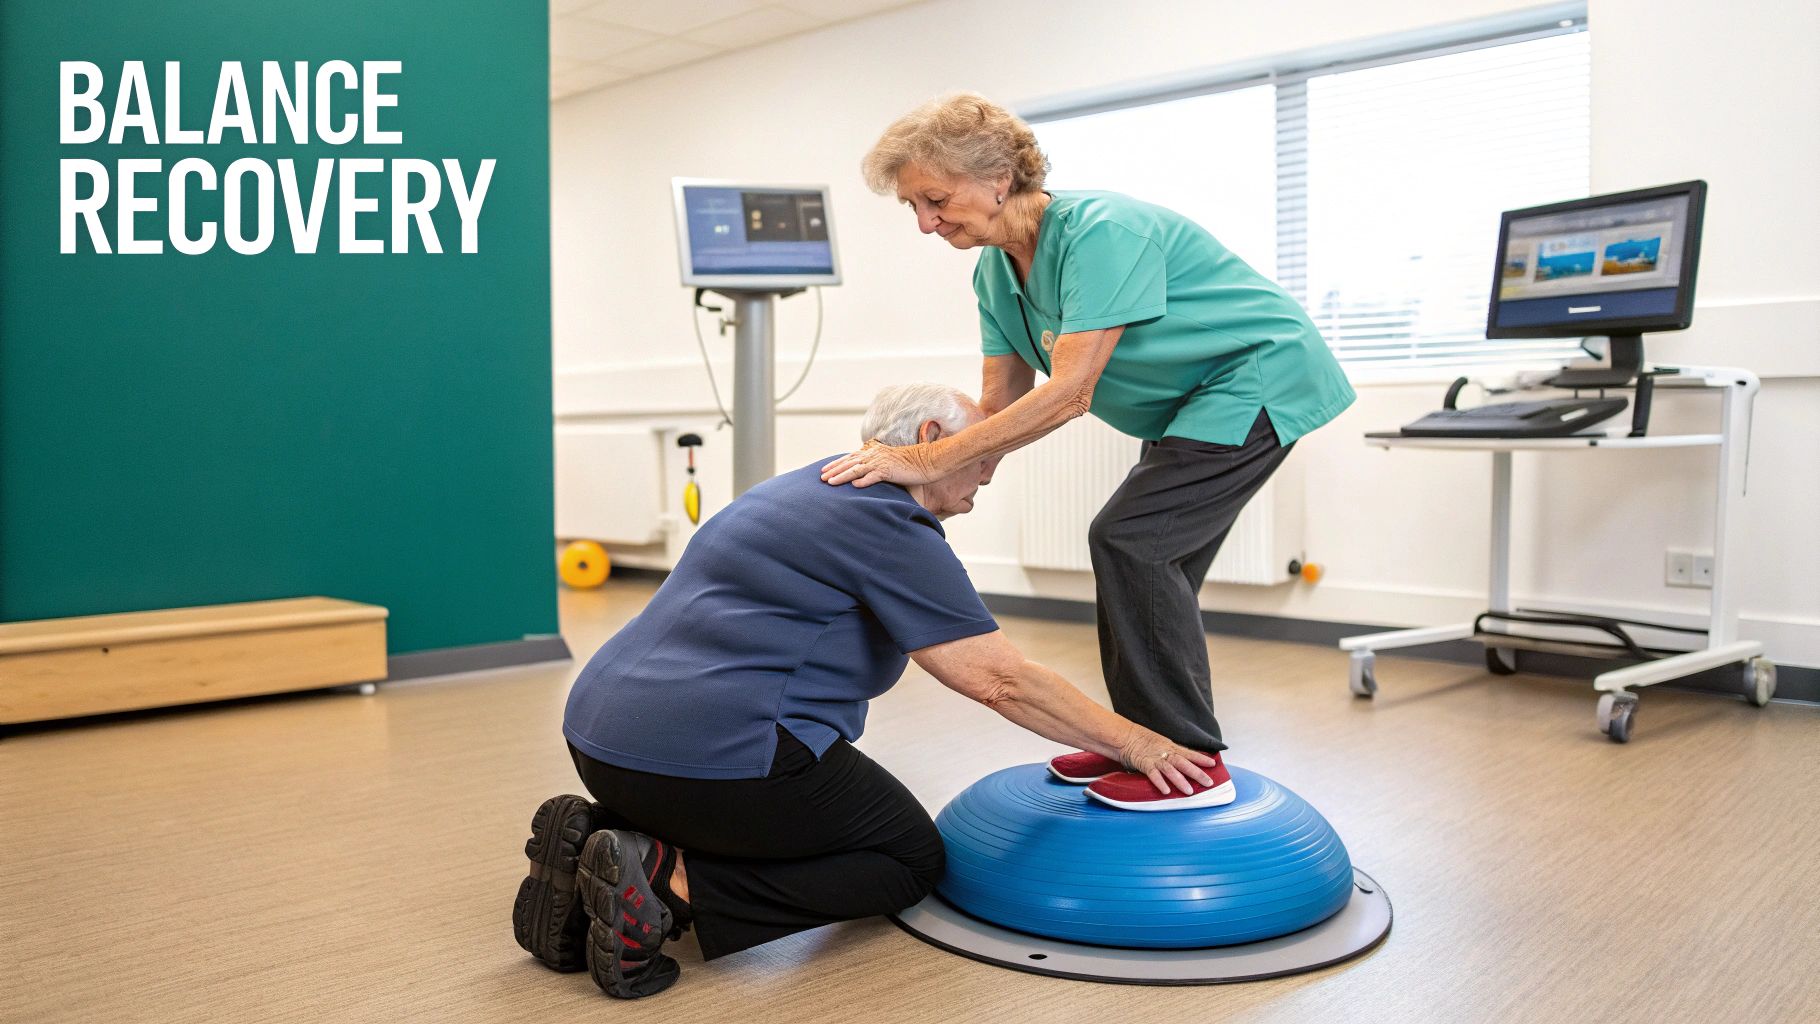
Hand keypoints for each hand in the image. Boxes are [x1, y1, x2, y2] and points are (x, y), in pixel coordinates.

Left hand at [820, 439, 939, 487]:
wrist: (929, 460)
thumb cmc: (912, 465)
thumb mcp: (891, 464)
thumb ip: (879, 469)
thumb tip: (868, 478)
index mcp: (874, 453)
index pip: (851, 458)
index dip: (836, 464)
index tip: (824, 470)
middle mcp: (875, 456)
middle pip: (849, 463)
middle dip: (834, 470)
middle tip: (821, 478)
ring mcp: (882, 463)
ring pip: (857, 469)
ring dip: (842, 476)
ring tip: (830, 483)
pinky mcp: (890, 471)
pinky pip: (874, 476)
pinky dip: (864, 481)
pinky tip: (855, 487)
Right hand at [1119, 737, 1220, 795]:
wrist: (1125, 736)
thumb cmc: (1141, 740)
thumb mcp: (1160, 744)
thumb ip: (1170, 752)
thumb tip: (1181, 761)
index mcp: (1170, 747)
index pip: (1189, 753)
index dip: (1201, 758)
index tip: (1213, 764)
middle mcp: (1165, 752)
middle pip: (1184, 763)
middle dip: (1197, 773)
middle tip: (1209, 783)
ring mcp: (1155, 758)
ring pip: (1171, 769)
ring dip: (1181, 781)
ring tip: (1189, 791)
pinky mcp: (1144, 763)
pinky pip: (1153, 774)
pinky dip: (1160, 782)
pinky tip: (1166, 791)